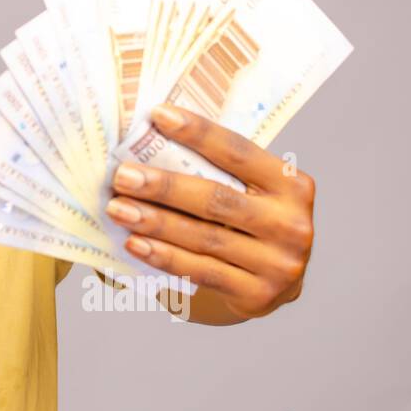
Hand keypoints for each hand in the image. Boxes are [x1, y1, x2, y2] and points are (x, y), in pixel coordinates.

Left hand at [103, 104, 314, 320]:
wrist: (275, 284)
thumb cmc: (250, 224)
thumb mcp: (251, 192)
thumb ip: (218, 169)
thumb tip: (152, 138)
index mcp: (293, 185)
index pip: (239, 152)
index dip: (198, 133)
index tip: (158, 116)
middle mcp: (291, 224)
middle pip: (216, 199)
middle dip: (163, 186)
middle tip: (122, 176)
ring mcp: (278, 263)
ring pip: (204, 237)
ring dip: (154, 222)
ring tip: (117, 209)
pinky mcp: (258, 295)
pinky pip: (201, 270)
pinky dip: (164, 256)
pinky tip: (135, 243)